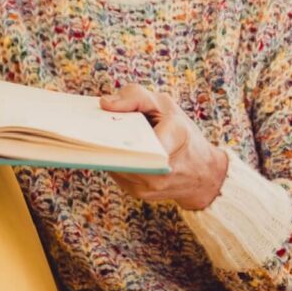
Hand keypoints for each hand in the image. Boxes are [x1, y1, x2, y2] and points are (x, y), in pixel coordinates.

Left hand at [100, 84, 228, 210]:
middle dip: (105, 138)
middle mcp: (163, 168)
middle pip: (122, 152)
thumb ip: (135, 97)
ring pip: (115, 164)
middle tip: (89, 123)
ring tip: (96, 133)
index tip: (102, 115)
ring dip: (105, 149)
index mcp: (176, 137)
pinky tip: (110, 147)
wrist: (203, 172)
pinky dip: (112, 159)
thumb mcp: (165, 105)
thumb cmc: (181, 132)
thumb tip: (104, 103)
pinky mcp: (140, 193)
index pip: (142, 134)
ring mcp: (151, 185)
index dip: (118, 127)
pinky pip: (117, 173)